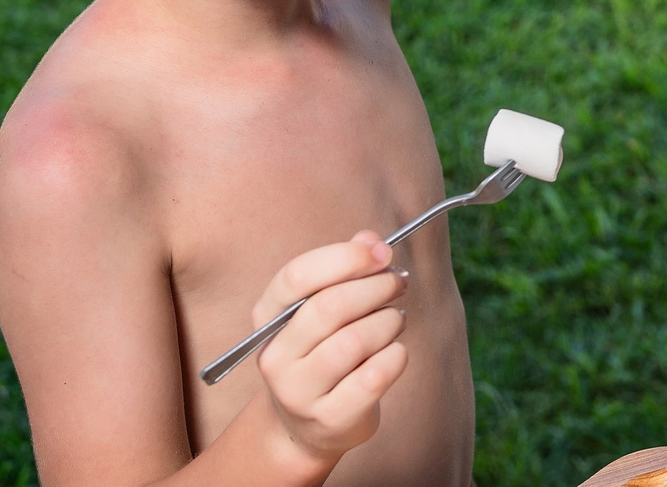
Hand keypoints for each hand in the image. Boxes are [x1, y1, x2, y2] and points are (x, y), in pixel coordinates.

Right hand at [250, 232, 411, 468]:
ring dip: (388, 322)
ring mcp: (298, 393)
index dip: (345, 257)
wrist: (309, 426)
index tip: (382, 252)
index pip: (296, 276)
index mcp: (268, 319)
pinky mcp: (330, 418)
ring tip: (394, 320)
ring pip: (355, 342)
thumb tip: (370, 239)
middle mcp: (275, 357)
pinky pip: (375, 376)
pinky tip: (395, 352)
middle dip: (377, 287)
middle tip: (398, 283)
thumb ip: (345, 270)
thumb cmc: (324, 351)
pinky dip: (396, 356)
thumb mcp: (323, 309)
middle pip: (330, 306)